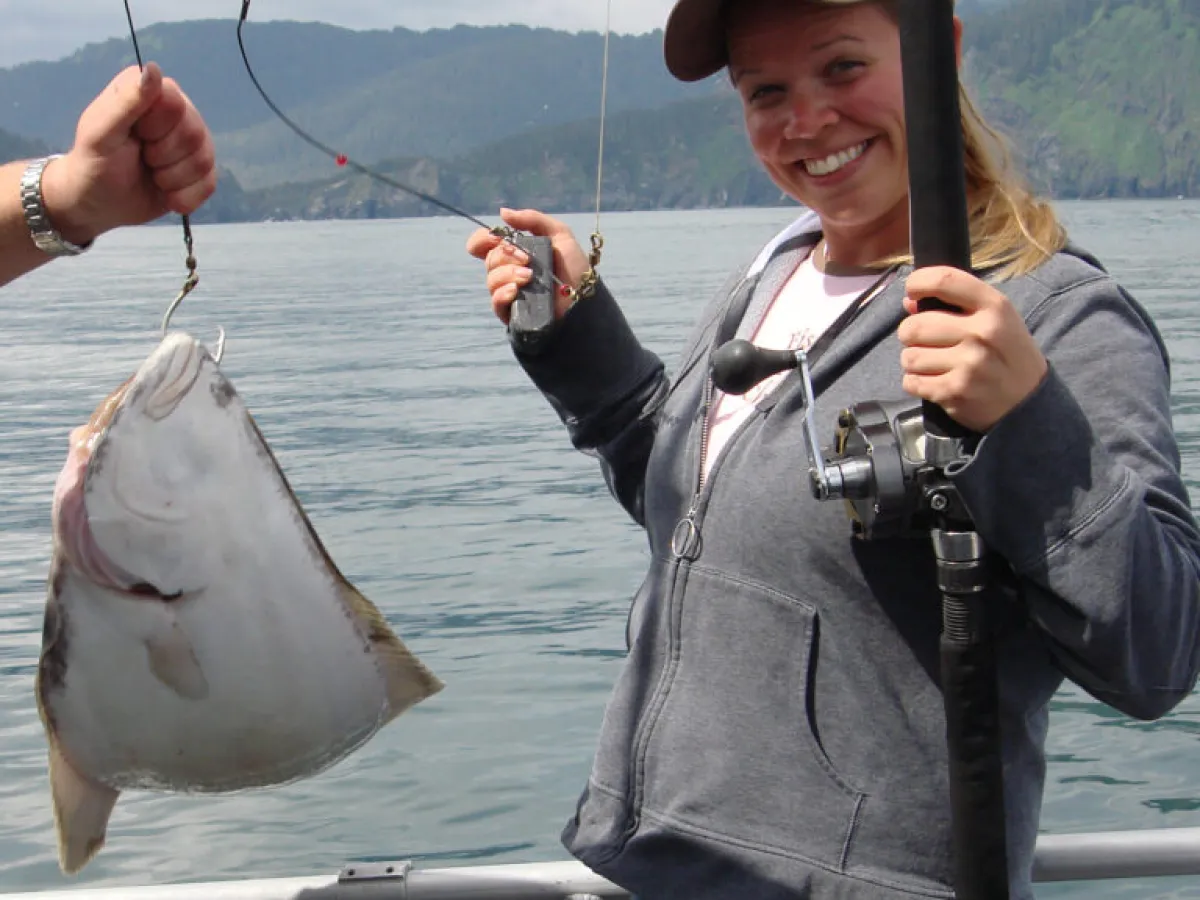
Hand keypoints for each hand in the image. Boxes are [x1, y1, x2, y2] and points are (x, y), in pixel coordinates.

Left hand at [39, 63, 216, 246]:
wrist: (99, 204)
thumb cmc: (94, 162)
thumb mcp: (100, 132)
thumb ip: (127, 101)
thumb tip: (154, 69)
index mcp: (151, 91)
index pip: (176, 103)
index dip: (158, 128)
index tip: (136, 136)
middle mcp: (177, 111)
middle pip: (195, 134)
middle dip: (164, 157)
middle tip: (142, 159)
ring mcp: (192, 142)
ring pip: (204, 161)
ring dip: (172, 179)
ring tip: (151, 176)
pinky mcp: (201, 171)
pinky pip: (209, 185)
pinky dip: (184, 197)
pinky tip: (165, 193)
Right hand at [465, 207, 589, 324]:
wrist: (586, 297)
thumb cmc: (575, 268)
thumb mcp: (559, 234)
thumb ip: (533, 220)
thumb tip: (503, 213)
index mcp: (516, 253)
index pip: (484, 245)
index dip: (481, 240)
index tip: (493, 238)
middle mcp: (509, 272)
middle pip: (490, 260)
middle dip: (506, 256)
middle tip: (528, 260)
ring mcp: (509, 292)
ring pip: (491, 280)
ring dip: (508, 274)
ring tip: (529, 277)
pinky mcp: (512, 313)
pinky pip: (496, 302)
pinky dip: (502, 293)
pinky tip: (516, 290)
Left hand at [897, 266, 1047, 432]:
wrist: (1028, 401)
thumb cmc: (1005, 353)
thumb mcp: (995, 320)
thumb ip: (956, 304)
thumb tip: (909, 302)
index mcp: (994, 307)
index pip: (944, 280)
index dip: (918, 282)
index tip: (912, 291)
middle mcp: (981, 333)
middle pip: (914, 326)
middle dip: (911, 334)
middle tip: (924, 341)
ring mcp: (968, 365)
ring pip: (909, 357)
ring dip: (914, 362)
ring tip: (933, 364)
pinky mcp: (954, 392)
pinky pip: (911, 382)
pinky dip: (916, 383)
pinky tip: (935, 381)